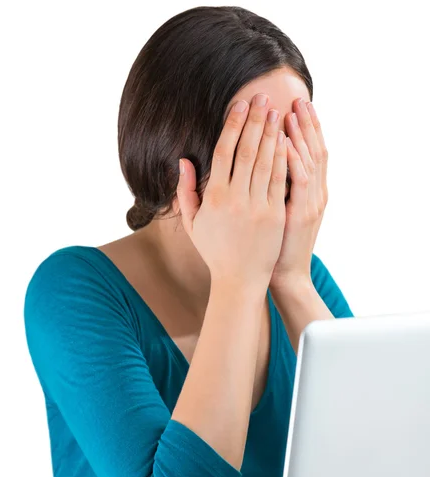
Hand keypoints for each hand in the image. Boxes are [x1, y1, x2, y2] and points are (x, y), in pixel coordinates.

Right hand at [176, 93, 286, 292]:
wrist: (240, 280)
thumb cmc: (215, 251)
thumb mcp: (193, 223)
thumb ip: (186, 191)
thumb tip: (183, 160)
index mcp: (214, 197)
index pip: (224, 152)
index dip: (233, 125)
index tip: (239, 105)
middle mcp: (236, 198)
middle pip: (247, 150)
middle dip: (255, 121)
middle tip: (262, 97)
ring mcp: (258, 206)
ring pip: (266, 161)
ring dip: (272, 134)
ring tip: (277, 112)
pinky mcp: (276, 215)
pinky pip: (281, 181)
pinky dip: (284, 159)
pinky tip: (287, 141)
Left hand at [269, 98, 327, 287]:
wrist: (285, 274)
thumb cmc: (274, 244)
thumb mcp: (281, 213)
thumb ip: (277, 186)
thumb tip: (265, 164)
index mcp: (309, 191)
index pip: (307, 152)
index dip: (303, 130)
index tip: (293, 108)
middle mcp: (314, 193)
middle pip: (312, 150)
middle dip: (304, 125)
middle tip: (297, 100)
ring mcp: (310, 202)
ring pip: (308, 160)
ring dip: (299, 135)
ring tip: (291, 112)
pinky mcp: (300, 213)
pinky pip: (299, 181)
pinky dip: (294, 159)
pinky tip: (285, 142)